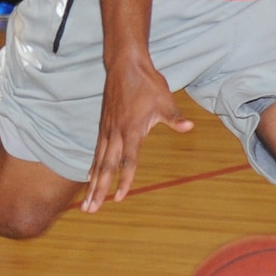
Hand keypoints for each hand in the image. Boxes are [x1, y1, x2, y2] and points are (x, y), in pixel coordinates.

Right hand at [82, 54, 192, 210]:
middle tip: (90, 210)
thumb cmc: (148, 83)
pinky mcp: (104, 125)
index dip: (124, 181)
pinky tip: (89, 178)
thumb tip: (189, 127)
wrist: (125, 64)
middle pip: (105, 167)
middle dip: (98, 190)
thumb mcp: (165, 100)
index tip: (119, 198)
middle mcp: (116, 133)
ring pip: (98, 162)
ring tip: (87, 203)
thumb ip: (175, 118)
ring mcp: (107, 130)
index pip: (128, 162)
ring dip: (92, 183)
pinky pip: (97, 151)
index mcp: (131, 130)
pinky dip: (92, 166)